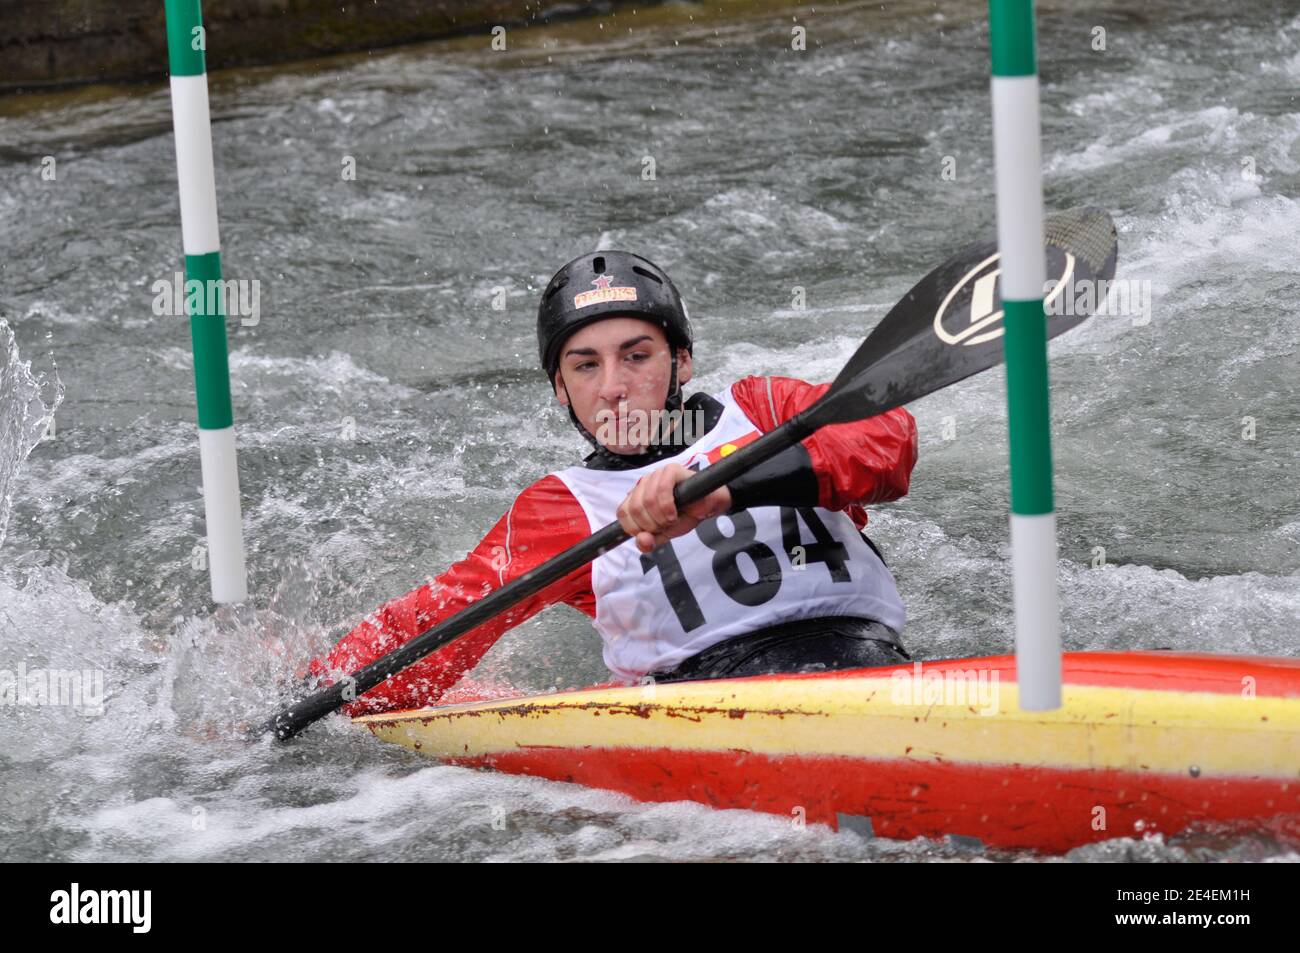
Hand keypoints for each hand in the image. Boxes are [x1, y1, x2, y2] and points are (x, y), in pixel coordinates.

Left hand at [616, 463, 731, 552]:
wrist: (707, 507)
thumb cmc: (684, 516)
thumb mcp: (663, 535)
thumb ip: (648, 542)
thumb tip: (642, 540)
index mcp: (637, 498)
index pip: (623, 512)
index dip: (636, 528)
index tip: (652, 532)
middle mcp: (643, 484)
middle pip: (635, 508)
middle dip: (652, 524)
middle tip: (665, 525)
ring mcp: (656, 475)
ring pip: (647, 500)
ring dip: (661, 517)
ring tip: (672, 519)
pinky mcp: (671, 470)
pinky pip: (661, 489)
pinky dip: (667, 506)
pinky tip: (674, 513)